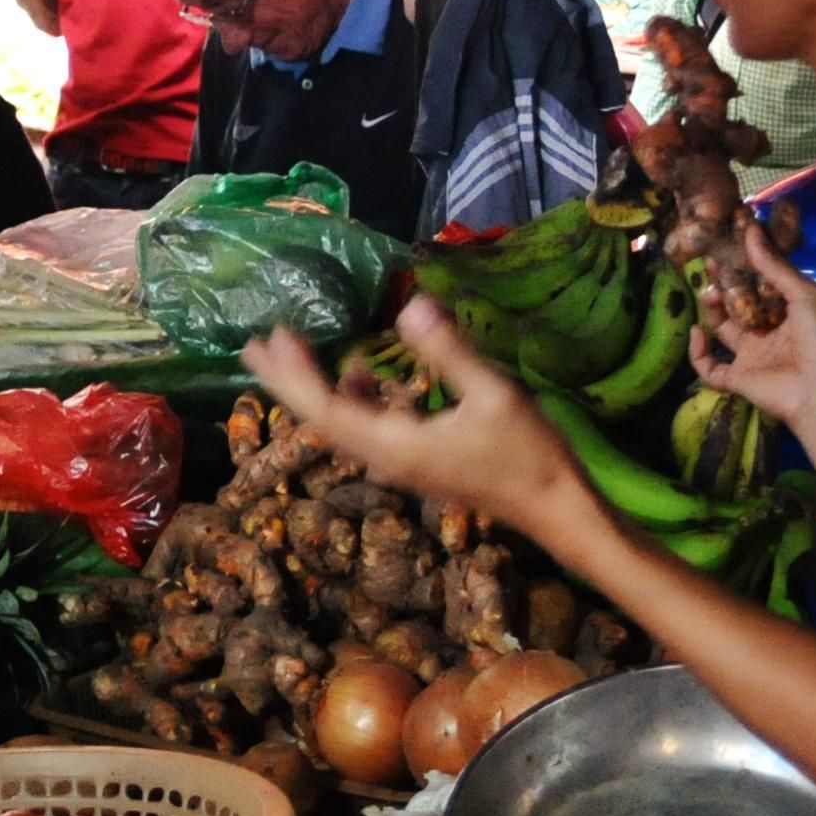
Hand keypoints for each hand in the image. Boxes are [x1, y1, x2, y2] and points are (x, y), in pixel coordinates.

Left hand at [242, 299, 593, 554]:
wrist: (557, 510)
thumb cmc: (529, 454)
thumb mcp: (493, 395)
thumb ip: (448, 351)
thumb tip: (409, 306)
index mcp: (393, 446)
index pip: (324, 409)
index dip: (293, 374)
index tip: (271, 338)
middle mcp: (385, 459)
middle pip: (322, 417)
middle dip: (289, 379)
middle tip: (257, 343)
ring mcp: (400, 464)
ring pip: (343, 423)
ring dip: (319, 387)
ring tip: (297, 350)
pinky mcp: (417, 462)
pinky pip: (369, 429)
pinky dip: (354, 400)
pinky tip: (360, 376)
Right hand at [693, 227, 815, 458]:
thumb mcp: (803, 293)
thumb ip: (774, 265)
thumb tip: (751, 229)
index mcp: (789, 316)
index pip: (761, 289)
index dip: (744, 271)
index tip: (728, 250)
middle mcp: (769, 335)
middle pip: (738, 308)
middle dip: (724, 287)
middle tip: (711, 267)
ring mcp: (752, 358)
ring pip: (721, 332)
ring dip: (710, 312)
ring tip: (708, 294)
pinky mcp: (738, 380)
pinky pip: (708, 368)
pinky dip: (697, 352)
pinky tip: (697, 332)